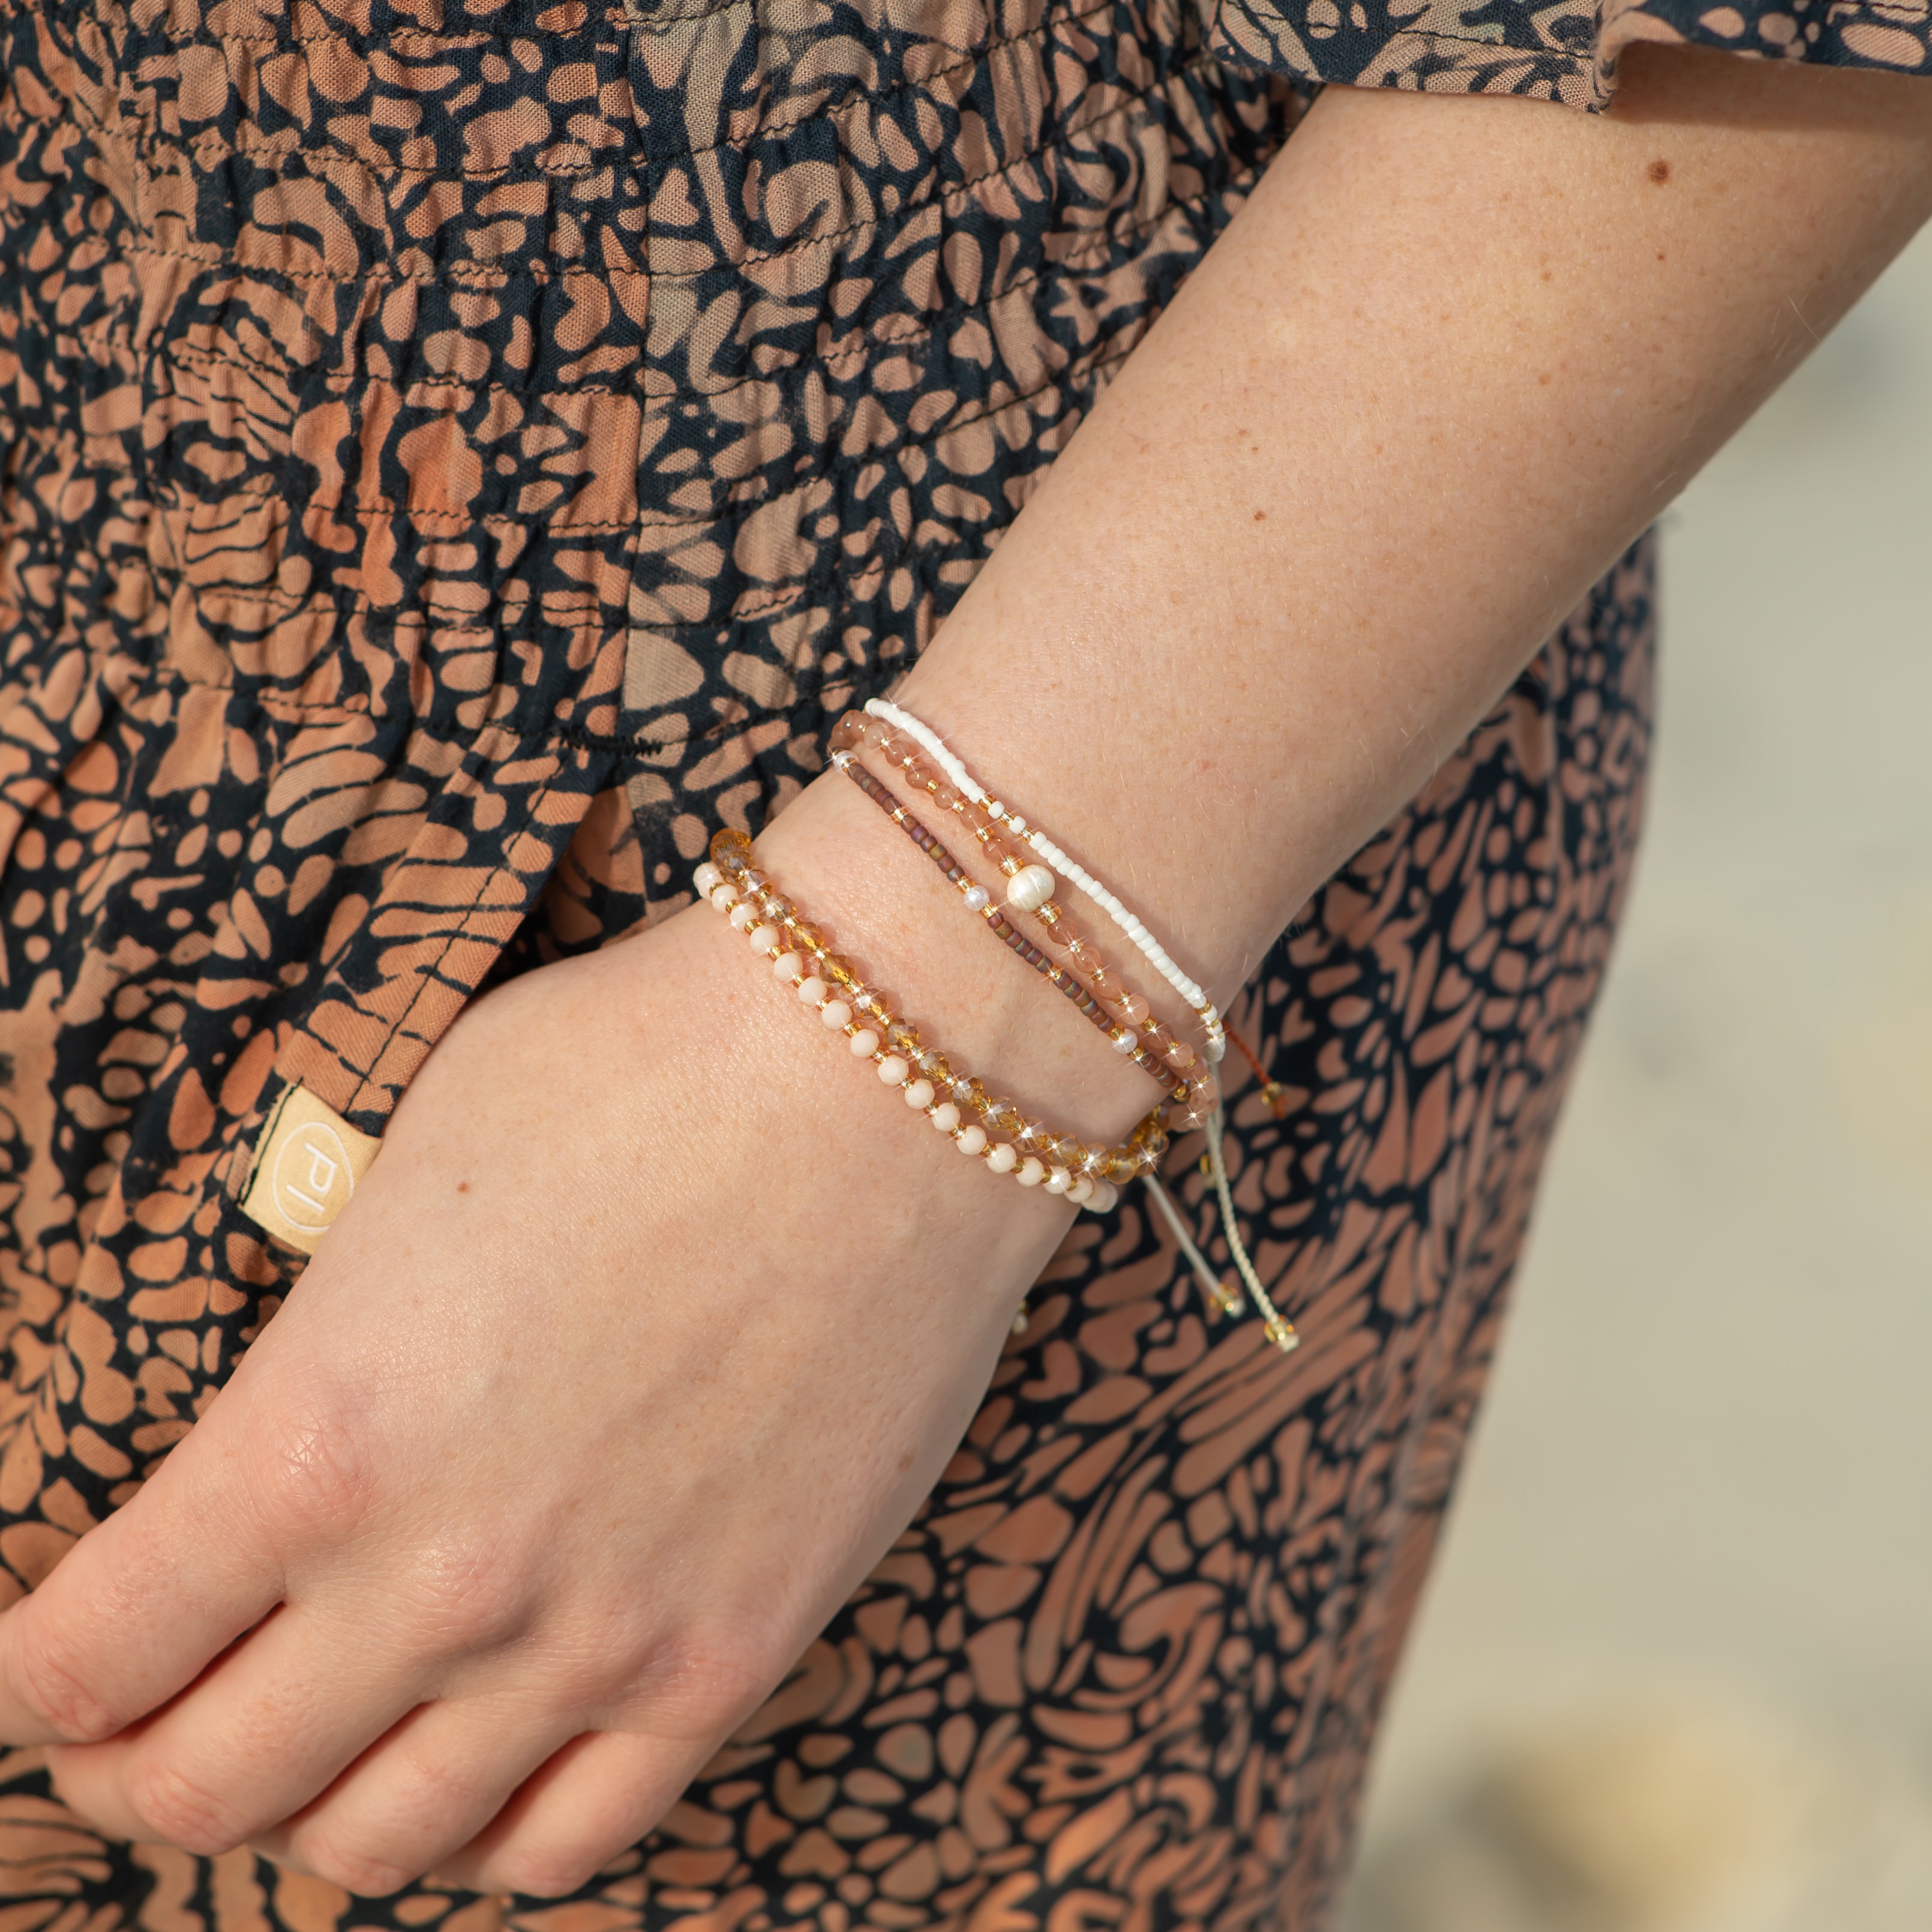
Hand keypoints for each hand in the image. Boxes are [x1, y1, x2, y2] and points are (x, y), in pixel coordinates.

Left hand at [0, 783, 1107, 1894]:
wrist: (893, 1073)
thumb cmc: (642, 1068)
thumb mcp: (410, 1176)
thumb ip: (322, 1360)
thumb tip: (294, 1441)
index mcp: (313, 1437)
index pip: (81, 1653)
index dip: (27, 1678)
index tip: (41, 1659)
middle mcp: (438, 1579)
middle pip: (206, 1786)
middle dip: (133, 1767)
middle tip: (142, 1718)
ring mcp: (598, 1640)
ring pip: (378, 1845)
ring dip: (304, 1812)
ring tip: (317, 1740)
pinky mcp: (739, 1656)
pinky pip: (570, 1843)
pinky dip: (482, 1834)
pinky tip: (475, 1759)